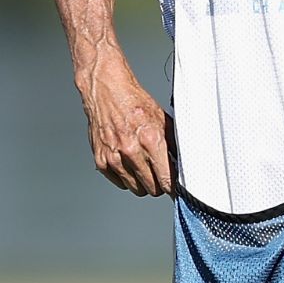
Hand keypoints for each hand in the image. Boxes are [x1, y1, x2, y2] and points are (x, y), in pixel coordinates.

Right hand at [80, 67, 173, 196]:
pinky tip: (131, 166)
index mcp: (151, 139)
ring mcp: (114, 157)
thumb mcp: (163, 120)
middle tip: (161, 177)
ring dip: (144, 184)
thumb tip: (182, 162)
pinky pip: (120, 183)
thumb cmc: (135, 103)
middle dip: (159, 185)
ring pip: (136, 188)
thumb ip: (173, 144)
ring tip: (146, 170)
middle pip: (152, 187)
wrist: (107, 93)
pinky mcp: (101, 161)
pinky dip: (127, 179)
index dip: (173, 187)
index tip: (176, 189)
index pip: (166, 178)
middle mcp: (131, 150)